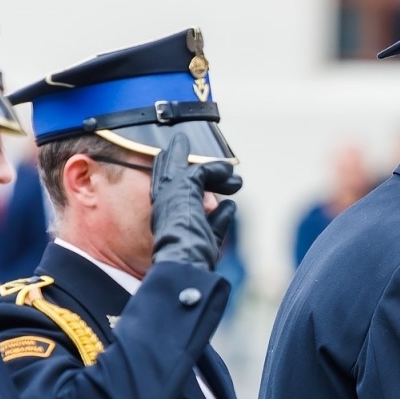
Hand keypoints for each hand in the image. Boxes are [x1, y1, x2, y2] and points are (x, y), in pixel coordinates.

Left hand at [149, 131, 239, 267]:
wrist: (187, 259)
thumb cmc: (181, 221)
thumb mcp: (185, 186)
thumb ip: (197, 173)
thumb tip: (216, 168)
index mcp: (163, 194)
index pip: (168, 166)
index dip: (177, 152)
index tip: (182, 139)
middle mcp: (173, 208)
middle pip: (188, 183)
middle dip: (205, 172)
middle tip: (221, 163)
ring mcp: (189, 226)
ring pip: (204, 202)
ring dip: (220, 189)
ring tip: (236, 183)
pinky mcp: (204, 242)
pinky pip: (215, 224)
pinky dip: (223, 213)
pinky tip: (229, 206)